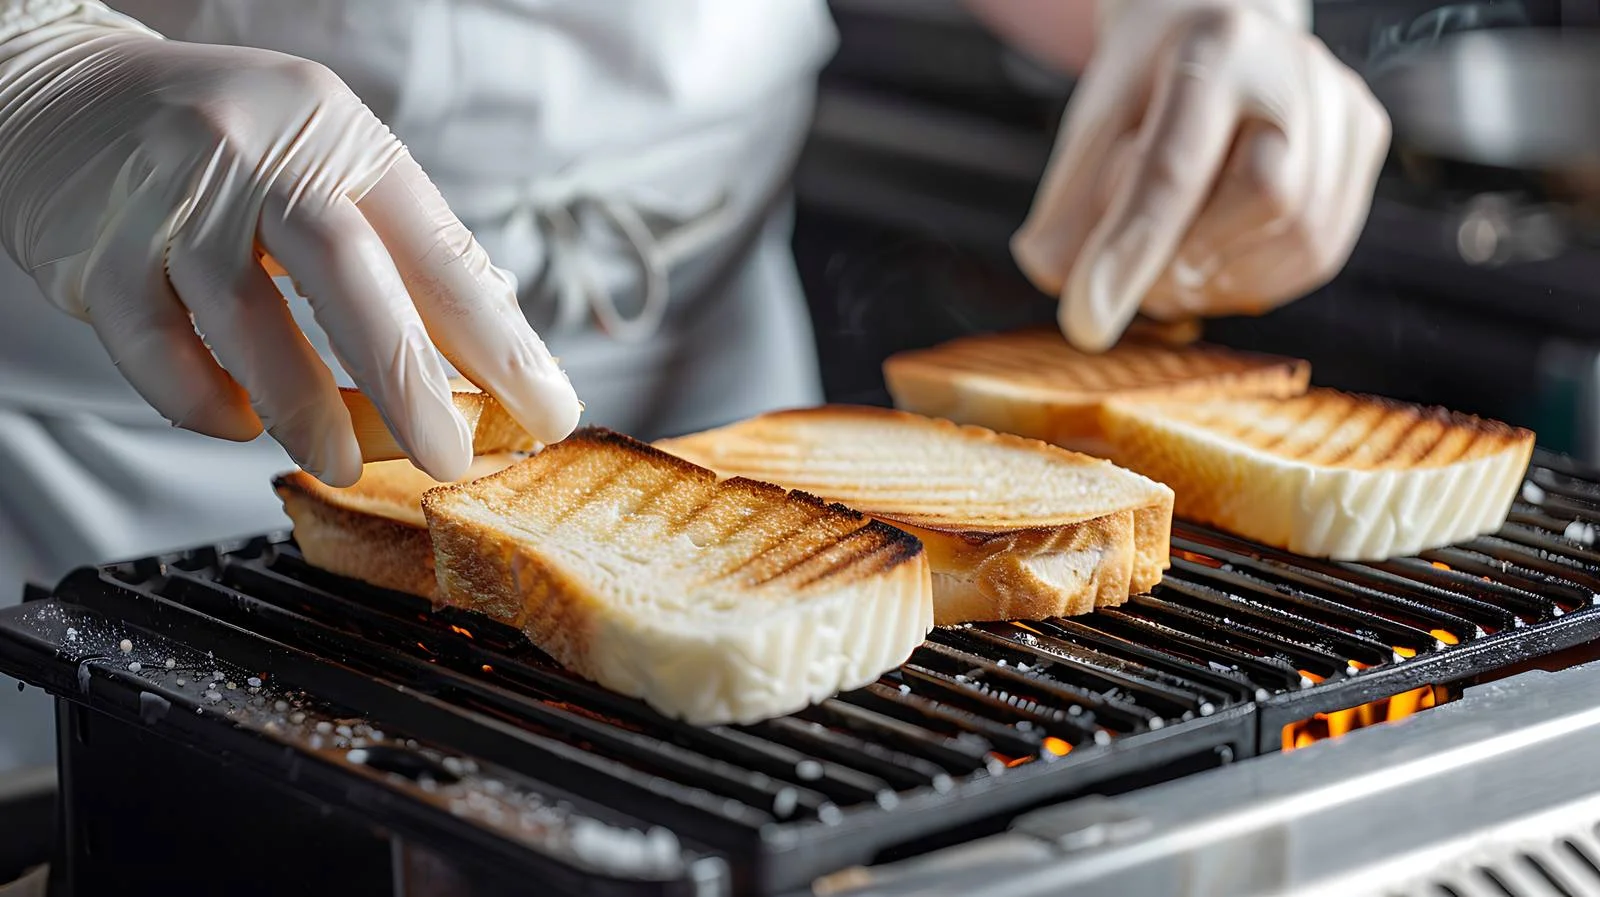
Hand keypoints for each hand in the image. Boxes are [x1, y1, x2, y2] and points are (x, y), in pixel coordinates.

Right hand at [0, 4, 580, 485]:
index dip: (502, 343)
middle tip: (450, 457)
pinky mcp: (100, 253)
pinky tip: (239, 423)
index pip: (440, 252)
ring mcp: (175, 203)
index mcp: (342, 140)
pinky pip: (159, 349)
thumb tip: (501, 333)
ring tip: (344, 460)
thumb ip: (406, 241)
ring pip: (250, 321)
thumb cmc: (225, 143)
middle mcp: (261, 158)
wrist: (60, 94)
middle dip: (412, 385)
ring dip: (306, 408)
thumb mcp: (329, 157)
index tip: (550, 409)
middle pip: (352, 279)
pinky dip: (203, 400)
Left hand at [1011, 0, 1390, 350]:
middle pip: (1264, 198)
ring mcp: (1341, 104)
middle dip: (1187, 263)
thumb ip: (1067, 208)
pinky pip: (1318, 251)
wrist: (1221, 39)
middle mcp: (1294, 67)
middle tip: (1140, 282)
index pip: (1173, 165)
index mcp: (1213, 46)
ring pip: (1300, 237)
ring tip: (1173, 266)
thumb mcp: (1091, 129)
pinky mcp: (1365, 141)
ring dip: (1221, 280)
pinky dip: (1255, 279)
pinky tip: (1217, 260)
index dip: (1129, 252)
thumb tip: (1056, 279)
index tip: (1085, 322)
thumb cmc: (1147, 88)